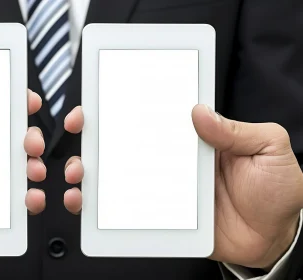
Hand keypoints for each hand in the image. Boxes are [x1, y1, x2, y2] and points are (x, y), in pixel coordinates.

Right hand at [63, 105, 302, 268]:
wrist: (276, 238)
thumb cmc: (277, 190)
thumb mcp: (269, 148)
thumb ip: (236, 130)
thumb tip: (199, 111)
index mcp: (192, 138)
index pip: (152, 117)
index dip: (123, 107)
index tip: (99, 102)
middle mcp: (171, 161)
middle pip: (124, 144)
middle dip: (93, 135)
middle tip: (80, 129)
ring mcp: (162, 189)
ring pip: (116, 177)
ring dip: (89, 173)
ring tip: (79, 173)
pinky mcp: (160, 217)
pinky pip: (125, 213)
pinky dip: (102, 211)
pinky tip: (88, 207)